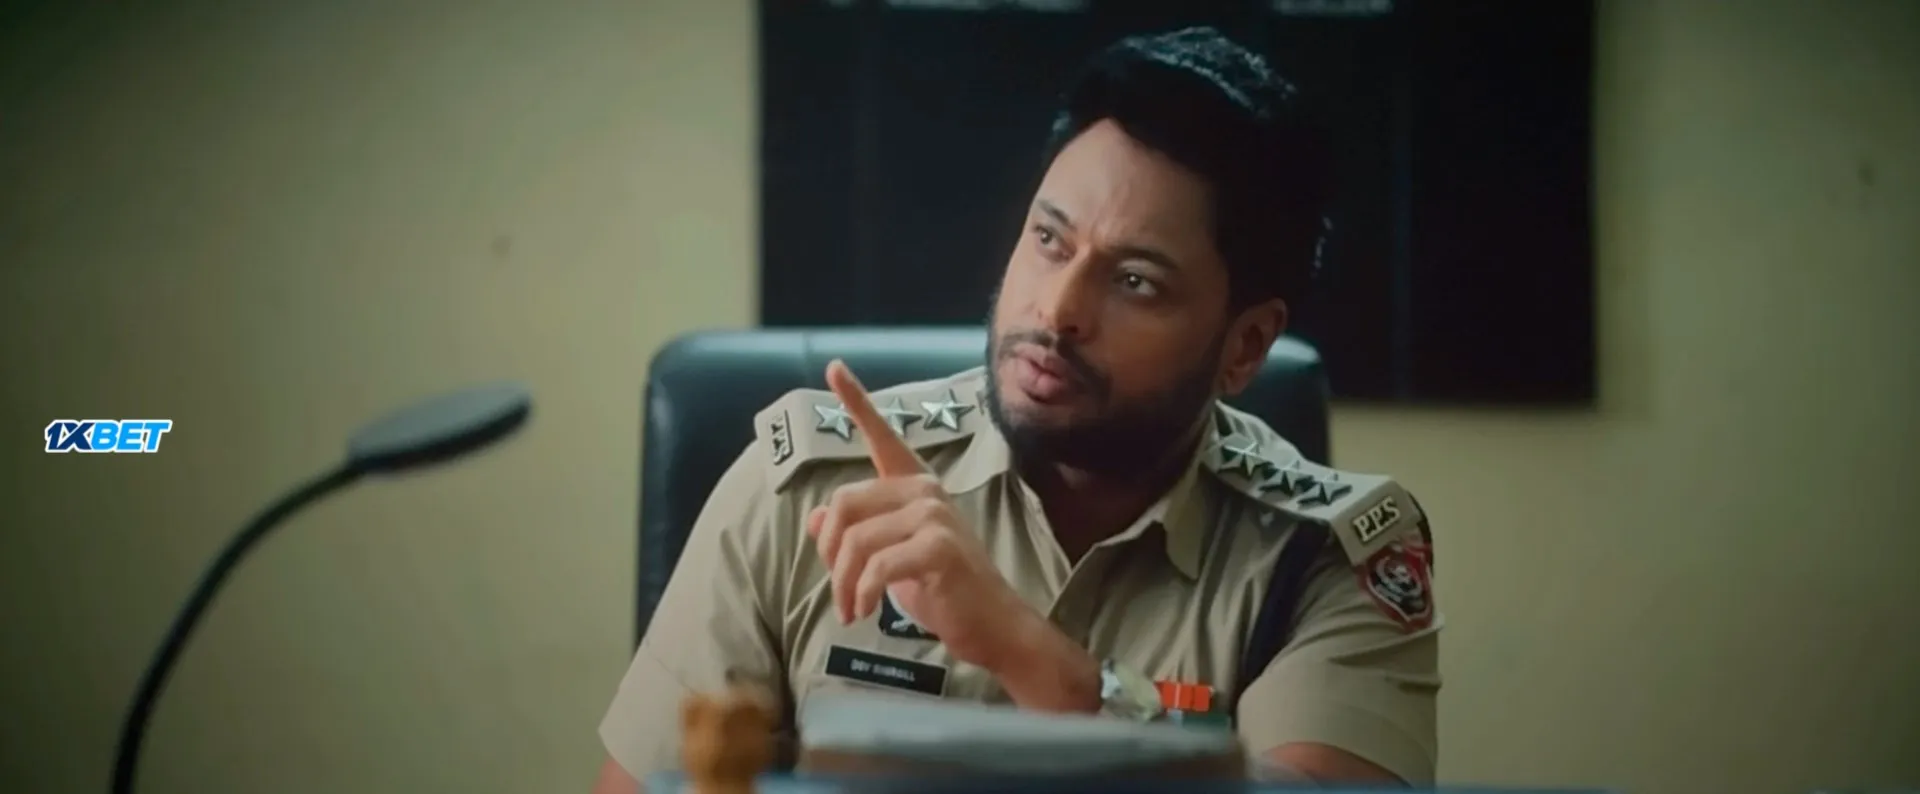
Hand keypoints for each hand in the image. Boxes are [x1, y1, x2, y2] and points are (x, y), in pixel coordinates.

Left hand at [804, 360, 1037, 671]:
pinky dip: (862, 593)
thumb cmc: (941, 589)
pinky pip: (875, 565)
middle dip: (831, 552)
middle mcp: (924, 490)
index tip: (834, 367)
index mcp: (913, 486)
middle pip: (844, 503)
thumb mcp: (889, 559)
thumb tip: (817, 519)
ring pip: (854, 539)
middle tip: (839, 590)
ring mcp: (934, 515)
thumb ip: (856, 534)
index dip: (855, 400)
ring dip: (843, 583)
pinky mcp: (938, 546)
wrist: (989, 623)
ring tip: (852, 609)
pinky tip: (866, 610)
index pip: (881, 436)